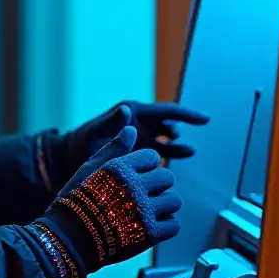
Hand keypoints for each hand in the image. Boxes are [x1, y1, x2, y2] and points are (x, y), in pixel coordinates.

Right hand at [29, 128, 181, 277]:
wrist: (69, 237)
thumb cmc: (77, 199)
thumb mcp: (91, 168)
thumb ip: (114, 148)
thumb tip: (132, 128)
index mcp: (121, 168)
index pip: (152, 157)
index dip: (145, 167)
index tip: (135, 178)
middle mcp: (134, 187)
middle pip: (167, 178)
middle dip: (157, 186)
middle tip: (141, 197)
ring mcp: (144, 211)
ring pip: (174, 201)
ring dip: (164, 206)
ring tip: (146, 212)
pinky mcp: (150, 234)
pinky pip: (174, 225)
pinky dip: (165, 226)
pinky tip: (149, 227)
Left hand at [50, 101, 208, 184]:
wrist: (71, 159)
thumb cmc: (81, 142)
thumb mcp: (95, 131)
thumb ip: (110, 122)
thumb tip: (127, 109)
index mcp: (134, 113)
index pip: (168, 112)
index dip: (188, 115)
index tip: (206, 119)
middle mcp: (142, 124)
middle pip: (170, 125)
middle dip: (179, 131)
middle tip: (181, 141)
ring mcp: (142, 140)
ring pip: (168, 142)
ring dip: (178, 146)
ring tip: (187, 152)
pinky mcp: (140, 154)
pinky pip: (161, 155)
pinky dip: (169, 159)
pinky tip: (173, 167)